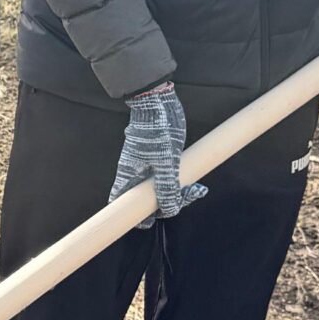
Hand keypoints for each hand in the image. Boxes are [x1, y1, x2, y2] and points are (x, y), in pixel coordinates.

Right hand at [110, 82, 206, 217]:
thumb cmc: (158, 129)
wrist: (159, 101)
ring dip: (177, 194)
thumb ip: (167, 187)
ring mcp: (147, 167)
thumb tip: (169, 210)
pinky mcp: (160, 160)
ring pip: (159, 190)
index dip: (134, 216)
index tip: (153, 218)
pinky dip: (180, 183)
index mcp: (129, 176)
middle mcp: (135, 174)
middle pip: (145, 201)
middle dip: (166, 205)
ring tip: (197, 190)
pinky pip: (167, 179)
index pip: (121, 204)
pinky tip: (195, 183)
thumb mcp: (166, 161)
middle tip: (186, 198)